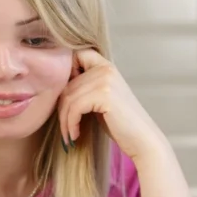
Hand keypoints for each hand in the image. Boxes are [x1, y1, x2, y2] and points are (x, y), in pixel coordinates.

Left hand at [58, 48, 168, 162]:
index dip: (65, 73)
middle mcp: (106, 68)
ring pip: (68, 97)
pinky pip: (74, 107)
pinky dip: (70, 124)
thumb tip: (53, 88)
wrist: (143, 140)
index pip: (76, 55)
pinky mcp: (105, 95)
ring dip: (64, 121)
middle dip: (61, 109)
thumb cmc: (119, 123)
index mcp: (106, 66)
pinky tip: (75, 135)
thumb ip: (83, 88)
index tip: (66, 100)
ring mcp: (106, 80)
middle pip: (67, 84)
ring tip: (69, 135)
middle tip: (64, 130)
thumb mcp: (99, 100)